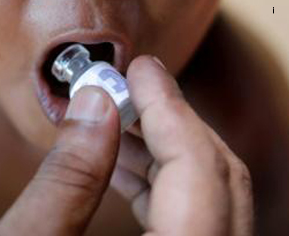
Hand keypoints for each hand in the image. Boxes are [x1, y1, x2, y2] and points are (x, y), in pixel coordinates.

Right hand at [0, 56, 253, 234]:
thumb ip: (68, 176)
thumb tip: (96, 99)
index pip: (201, 169)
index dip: (169, 107)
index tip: (140, 67)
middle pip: (220, 182)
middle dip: (173, 125)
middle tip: (128, 85)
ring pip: (216, 202)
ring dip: (167, 155)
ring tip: (116, 116)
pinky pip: (200, 223)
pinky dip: (165, 189)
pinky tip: (124, 162)